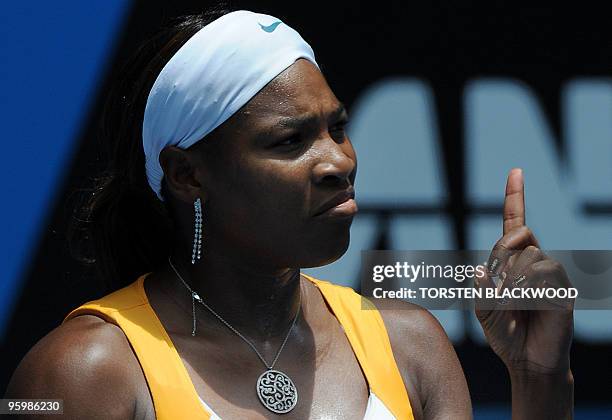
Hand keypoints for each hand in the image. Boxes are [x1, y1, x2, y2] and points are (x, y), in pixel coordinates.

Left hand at [475, 168, 573, 374]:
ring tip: (511, 303)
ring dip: (511, 278)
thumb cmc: (506, 333)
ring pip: (529, 254)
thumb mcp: (483, 311)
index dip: (515, 196)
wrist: (527, 361)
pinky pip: (544, 271)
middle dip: (502, 252)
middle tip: (498, 281)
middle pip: (520, 232)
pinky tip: (523, 305)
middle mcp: (534, 262)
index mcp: (513, 262)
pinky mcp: (563, 288)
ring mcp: (550, 274)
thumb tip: (479, 269)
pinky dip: (525, 287)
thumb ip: (479, 290)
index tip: (515, 171)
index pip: (515, 222)